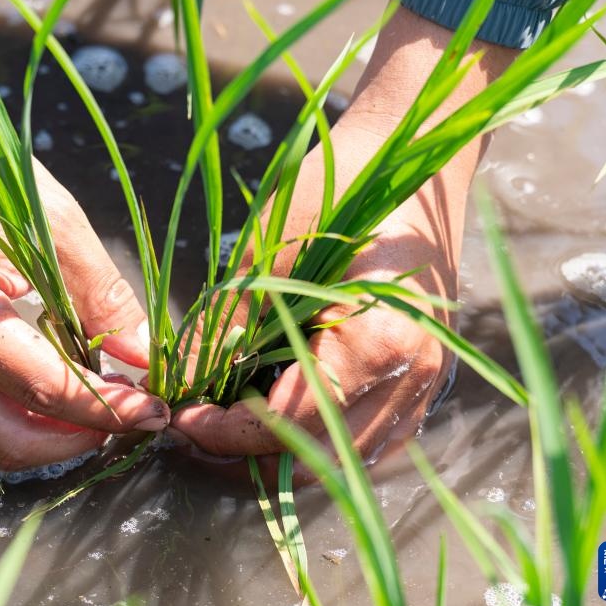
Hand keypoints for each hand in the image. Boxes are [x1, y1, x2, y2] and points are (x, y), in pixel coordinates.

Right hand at [0, 4, 167, 470]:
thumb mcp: (55, 225)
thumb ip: (103, 296)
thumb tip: (146, 356)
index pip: (40, 387)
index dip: (104, 409)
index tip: (154, 411)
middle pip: (4, 438)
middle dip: (75, 440)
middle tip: (127, 417)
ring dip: (47, 435)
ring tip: (99, 404)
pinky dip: (16, 418)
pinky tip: (55, 391)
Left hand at [170, 8, 516, 481]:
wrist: (410, 154)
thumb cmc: (340, 188)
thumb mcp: (270, 254)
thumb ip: (226, 327)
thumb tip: (178, 382)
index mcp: (383, 345)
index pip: (292, 422)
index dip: (229, 432)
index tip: (181, 418)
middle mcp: (415, 378)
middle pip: (319, 451)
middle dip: (250, 450)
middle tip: (196, 424)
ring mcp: (427, 381)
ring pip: (346, 451)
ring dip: (283, 447)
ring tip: (228, 419)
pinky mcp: (422, 373)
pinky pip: (369, 430)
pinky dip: (319, 430)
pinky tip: (276, 406)